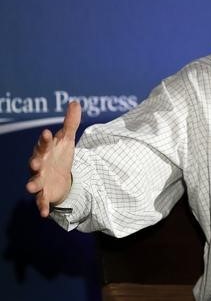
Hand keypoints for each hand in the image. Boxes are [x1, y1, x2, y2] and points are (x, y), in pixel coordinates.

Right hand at [26, 101, 80, 216]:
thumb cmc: (59, 155)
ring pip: (33, 182)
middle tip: (36, 162)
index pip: (44, 144)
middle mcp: (39, 165)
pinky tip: (44, 214)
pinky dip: (42, 206)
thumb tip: (75, 102)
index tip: (48, 133)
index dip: (45, 139)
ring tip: (30, 187)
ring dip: (32, 184)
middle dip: (34, 162)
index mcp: (45, 151)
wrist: (59, 176)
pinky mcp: (44, 194)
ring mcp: (40, 180)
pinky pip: (41, 201)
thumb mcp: (66, 139)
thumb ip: (70, 122)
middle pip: (35, 163)